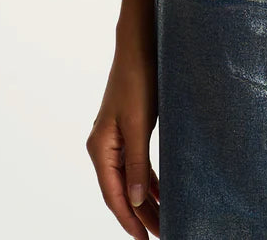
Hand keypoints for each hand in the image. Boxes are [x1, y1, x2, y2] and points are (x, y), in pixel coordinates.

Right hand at [86, 42, 159, 235]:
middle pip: (122, 190)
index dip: (129, 219)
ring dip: (148, 200)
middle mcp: (105, 148)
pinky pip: (138, 165)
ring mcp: (117, 140)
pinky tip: (163, 193)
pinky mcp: (130, 132)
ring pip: (132, 179)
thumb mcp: (139, 124)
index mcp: (100, 148)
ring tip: (166, 221)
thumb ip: (137, 163)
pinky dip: (150, 180)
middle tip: (161, 235)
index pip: (113, 194)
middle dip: (141, 215)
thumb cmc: (137, 80)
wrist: (139, 46)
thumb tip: (138, 200)